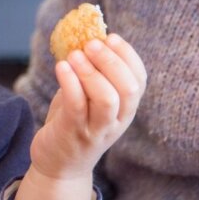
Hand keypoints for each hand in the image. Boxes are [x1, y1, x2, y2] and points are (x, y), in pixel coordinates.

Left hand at [30, 33, 145, 179]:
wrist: (59, 165)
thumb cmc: (74, 121)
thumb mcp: (88, 96)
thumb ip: (92, 72)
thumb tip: (87, 34)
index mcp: (125, 109)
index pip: (140, 80)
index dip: (128, 56)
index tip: (111, 37)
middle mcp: (116, 120)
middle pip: (127, 89)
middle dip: (111, 61)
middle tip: (91, 43)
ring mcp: (96, 129)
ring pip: (106, 99)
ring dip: (91, 72)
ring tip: (75, 55)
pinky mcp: (73, 133)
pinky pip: (76, 106)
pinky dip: (70, 83)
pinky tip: (61, 67)